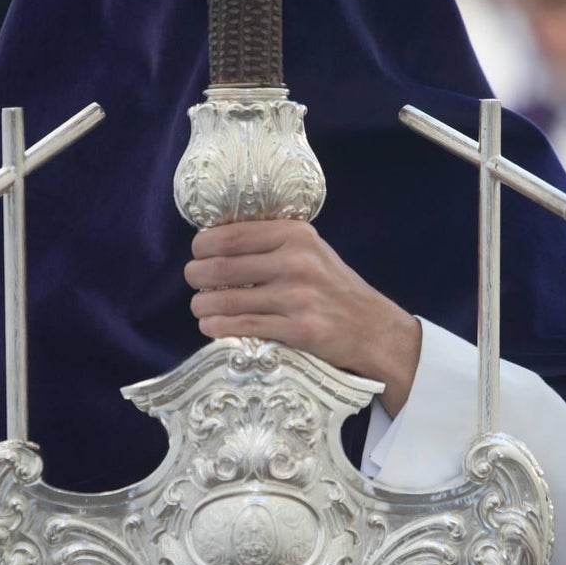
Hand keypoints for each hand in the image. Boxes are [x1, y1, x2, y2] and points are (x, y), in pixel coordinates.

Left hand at [184, 220, 421, 415]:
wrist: (372, 328)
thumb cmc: (333, 288)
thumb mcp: (311, 251)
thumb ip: (271, 243)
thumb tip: (215, 241)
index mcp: (296, 235)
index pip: (231, 235)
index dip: (203, 245)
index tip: (198, 253)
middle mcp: (296, 262)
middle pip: (222, 266)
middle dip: (196, 275)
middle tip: (194, 281)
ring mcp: (297, 297)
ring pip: (227, 300)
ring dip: (202, 306)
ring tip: (200, 307)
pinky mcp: (298, 329)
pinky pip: (243, 327)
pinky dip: (218, 328)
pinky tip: (210, 327)